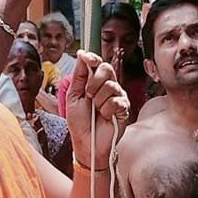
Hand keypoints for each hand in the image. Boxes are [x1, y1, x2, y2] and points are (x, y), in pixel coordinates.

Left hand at [64, 49, 129, 168]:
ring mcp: (117, 96)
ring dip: (99, 100)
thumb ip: (78, 76)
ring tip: (96, 111)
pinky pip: (117, 101)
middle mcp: (107, 86)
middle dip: (94, 81)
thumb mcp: (73, 97)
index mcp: (94, 82)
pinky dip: (107, 110)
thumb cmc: (80, 122)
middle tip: (88, 95)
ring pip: (111, 86)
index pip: (97, 64)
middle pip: (107, 69)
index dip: (92, 58)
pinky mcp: (125, 108)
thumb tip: (81, 54)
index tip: (86, 57)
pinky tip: (105, 116)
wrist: (87, 143)